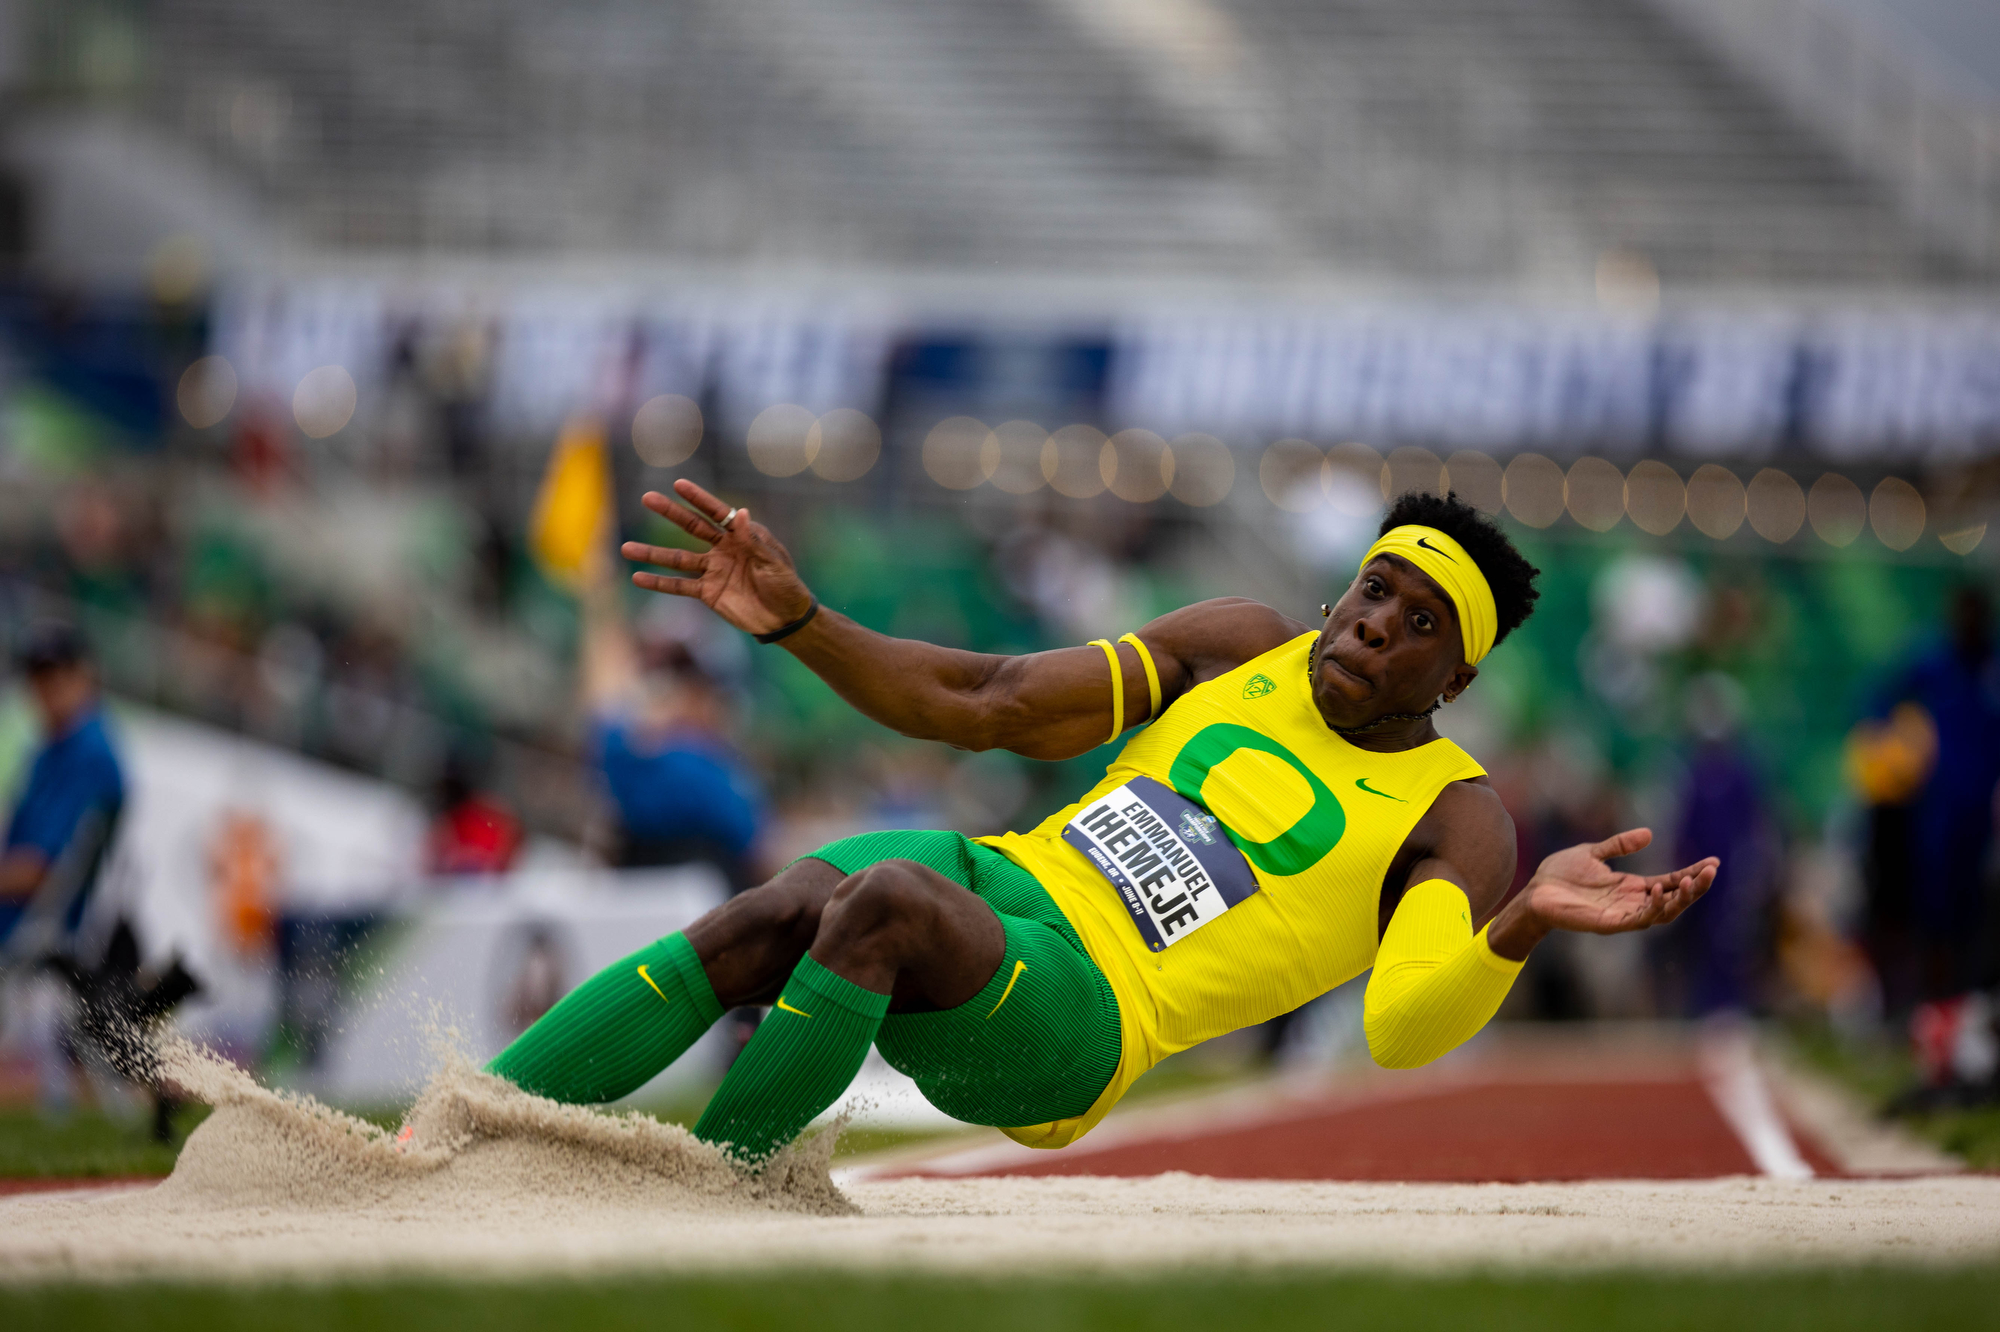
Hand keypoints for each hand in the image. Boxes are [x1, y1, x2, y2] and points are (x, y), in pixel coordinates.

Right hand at [621, 480, 815, 636]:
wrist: (785, 619)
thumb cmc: (787, 587)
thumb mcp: (773, 563)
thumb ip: (754, 541)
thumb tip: (742, 513)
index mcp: (743, 536)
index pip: (718, 513)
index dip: (699, 499)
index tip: (678, 484)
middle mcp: (724, 549)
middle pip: (692, 527)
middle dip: (670, 513)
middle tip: (647, 498)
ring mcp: (713, 570)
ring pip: (678, 559)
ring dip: (652, 554)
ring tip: (626, 548)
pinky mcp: (707, 592)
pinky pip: (680, 586)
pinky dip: (659, 583)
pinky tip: (638, 578)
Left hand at [1488, 828, 1715, 959]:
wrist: (1533, 892)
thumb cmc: (1559, 875)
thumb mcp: (1593, 853)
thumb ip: (1619, 845)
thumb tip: (1649, 834)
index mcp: (1630, 887)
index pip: (1670, 882)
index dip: (1691, 874)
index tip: (1713, 862)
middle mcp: (1631, 903)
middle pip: (1673, 899)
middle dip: (1694, 887)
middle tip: (1711, 871)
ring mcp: (1621, 915)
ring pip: (1661, 913)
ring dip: (1678, 899)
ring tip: (1690, 881)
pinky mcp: (1608, 924)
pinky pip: (1637, 920)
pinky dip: (1652, 908)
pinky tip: (1660, 890)